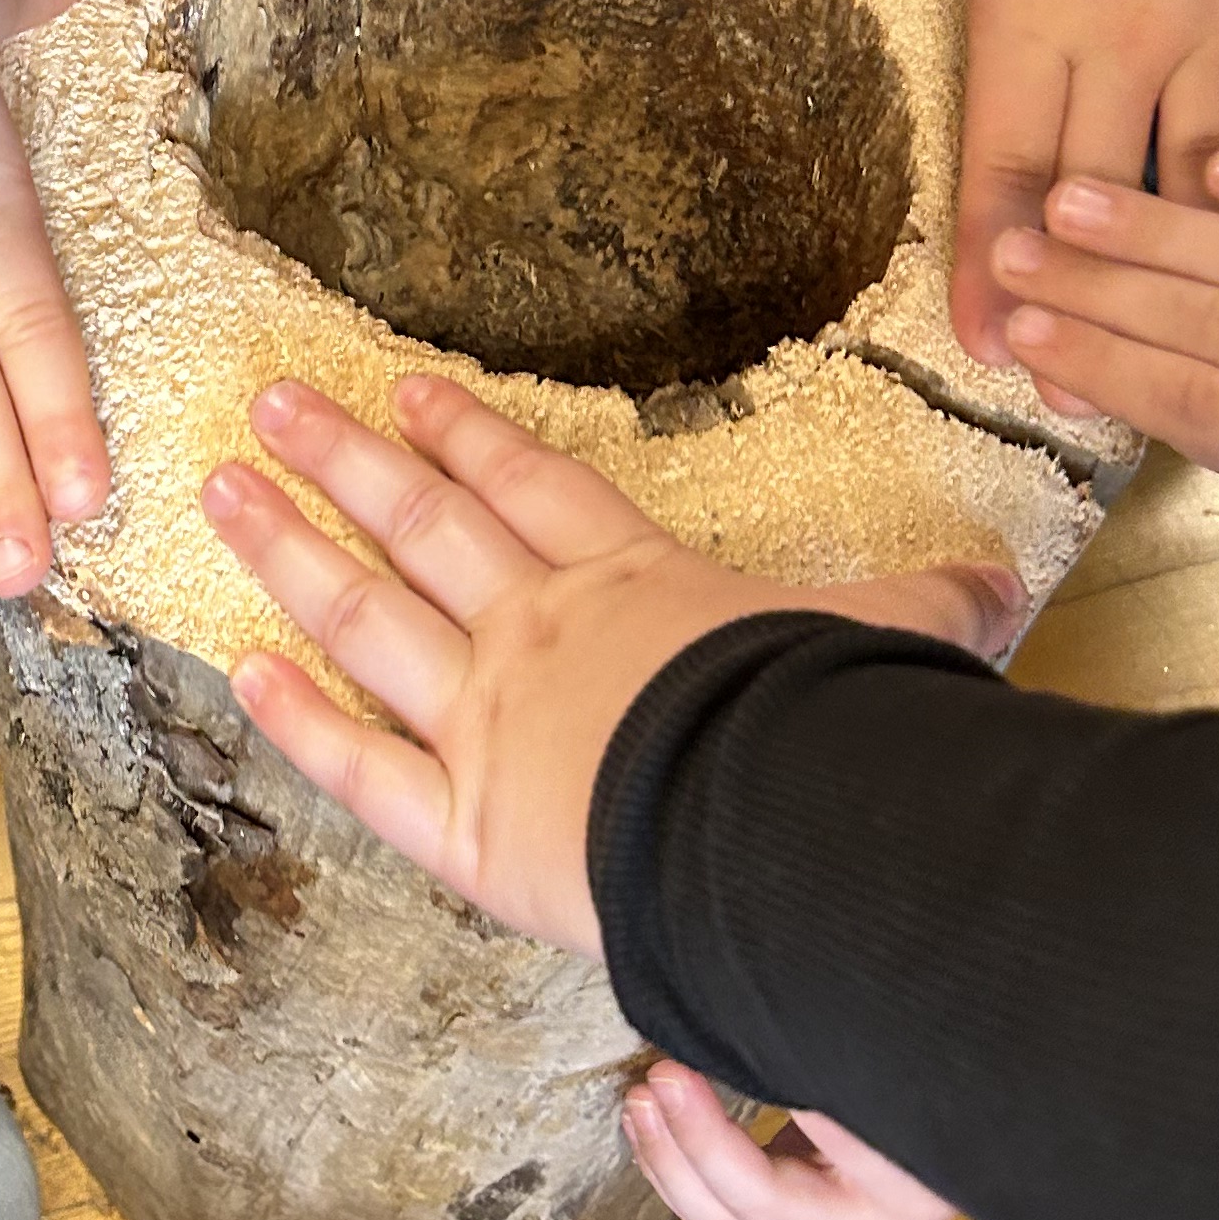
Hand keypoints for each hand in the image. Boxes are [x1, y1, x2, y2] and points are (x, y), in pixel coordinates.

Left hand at [199, 368, 1027, 954]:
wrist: (787, 827)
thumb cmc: (840, 730)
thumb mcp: (897, 637)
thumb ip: (928, 606)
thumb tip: (997, 584)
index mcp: (637, 585)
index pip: (532, 488)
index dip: (466, 436)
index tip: (404, 392)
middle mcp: (541, 634)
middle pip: (423, 527)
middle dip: (342, 460)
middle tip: (268, 403)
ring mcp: (487, 722)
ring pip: (366, 617)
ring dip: (290, 548)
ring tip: (222, 490)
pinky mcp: (462, 825)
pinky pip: (359, 766)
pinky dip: (296, 720)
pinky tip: (241, 669)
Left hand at [623, 1062, 954, 1219]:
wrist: (1004, 1089)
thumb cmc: (952, 1068)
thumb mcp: (891, 1070)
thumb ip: (824, 1074)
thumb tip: (750, 1044)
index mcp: (886, 1203)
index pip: (768, 1193)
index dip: (707, 1139)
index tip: (672, 1071)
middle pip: (741, 1218)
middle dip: (679, 1154)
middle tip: (647, 1083)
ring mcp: (831, 1217)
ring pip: (729, 1219)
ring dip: (672, 1161)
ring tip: (636, 1102)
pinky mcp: (811, 1195)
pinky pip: (733, 1199)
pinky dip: (687, 1160)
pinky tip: (655, 1119)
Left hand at [791, 0, 1218, 361]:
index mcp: (1027, 20)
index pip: (999, 167)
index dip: (989, 263)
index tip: (985, 346)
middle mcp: (1121, 39)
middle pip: (1098, 193)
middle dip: (1088, 295)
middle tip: (1084, 391)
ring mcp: (1217, 17)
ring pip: (1209, 161)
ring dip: (1202, 253)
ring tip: (1202, 343)